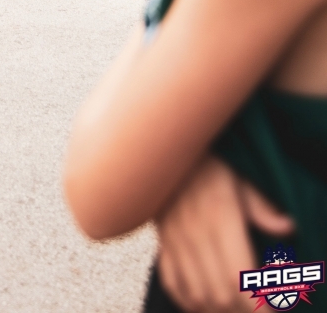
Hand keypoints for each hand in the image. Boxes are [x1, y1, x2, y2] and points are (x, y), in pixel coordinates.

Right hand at [156, 155, 293, 312]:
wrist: (166, 153)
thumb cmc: (210, 166)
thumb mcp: (241, 181)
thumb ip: (263, 208)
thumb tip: (287, 226)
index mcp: (221, 219)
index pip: (239, 278)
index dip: (255, 304)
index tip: (268, 309)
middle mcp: (197, 235)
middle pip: (220, 294)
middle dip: (241, 311)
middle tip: (254, 308)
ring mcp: (176, 241)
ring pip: (196, 294)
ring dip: (216, 310)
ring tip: (233, 309)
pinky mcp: (163, 242)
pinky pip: (171, 281)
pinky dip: (186, 300)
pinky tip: (202, 302)